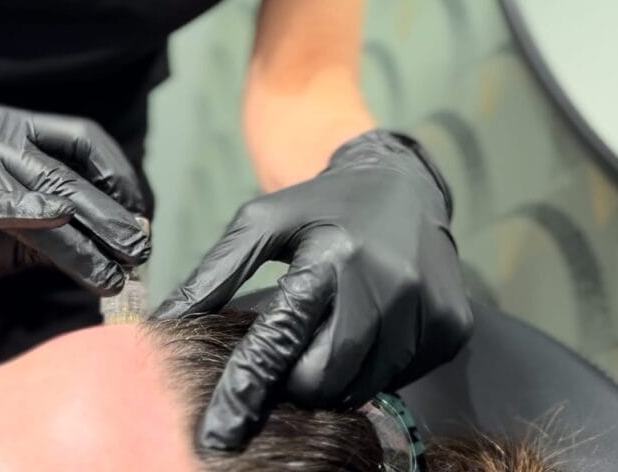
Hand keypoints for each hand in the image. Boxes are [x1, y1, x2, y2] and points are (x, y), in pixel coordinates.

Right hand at [0, 105, 151, 298]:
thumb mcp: (3, 229)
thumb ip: (50, 232)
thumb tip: (110, 244)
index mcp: (10, 125)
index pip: (81, 137)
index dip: (118, 173)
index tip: (140, 210)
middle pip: (68, 172)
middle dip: (112, 214)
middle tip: (139, 248)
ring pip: (44, 192)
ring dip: (88, 236)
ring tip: (116, 268)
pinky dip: (31, 212)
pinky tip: (62, 223)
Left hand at [154, 129, 471, 449]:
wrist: (402, 185)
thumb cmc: (321, 206)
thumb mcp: (263, 221)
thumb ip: (215, 273)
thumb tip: (164, 324)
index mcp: (332, 252)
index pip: (282, 336)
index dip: (245, 387)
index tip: (215, 432)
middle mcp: (386, 282)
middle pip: (326, 378)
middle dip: (294, 383)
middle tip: (285, 363)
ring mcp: (427, 307)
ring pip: (364, 387)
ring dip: (335, 376)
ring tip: (329, 332)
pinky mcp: (453, 327)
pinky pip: (400, 378)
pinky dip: (373, 367)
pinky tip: (369, 327)